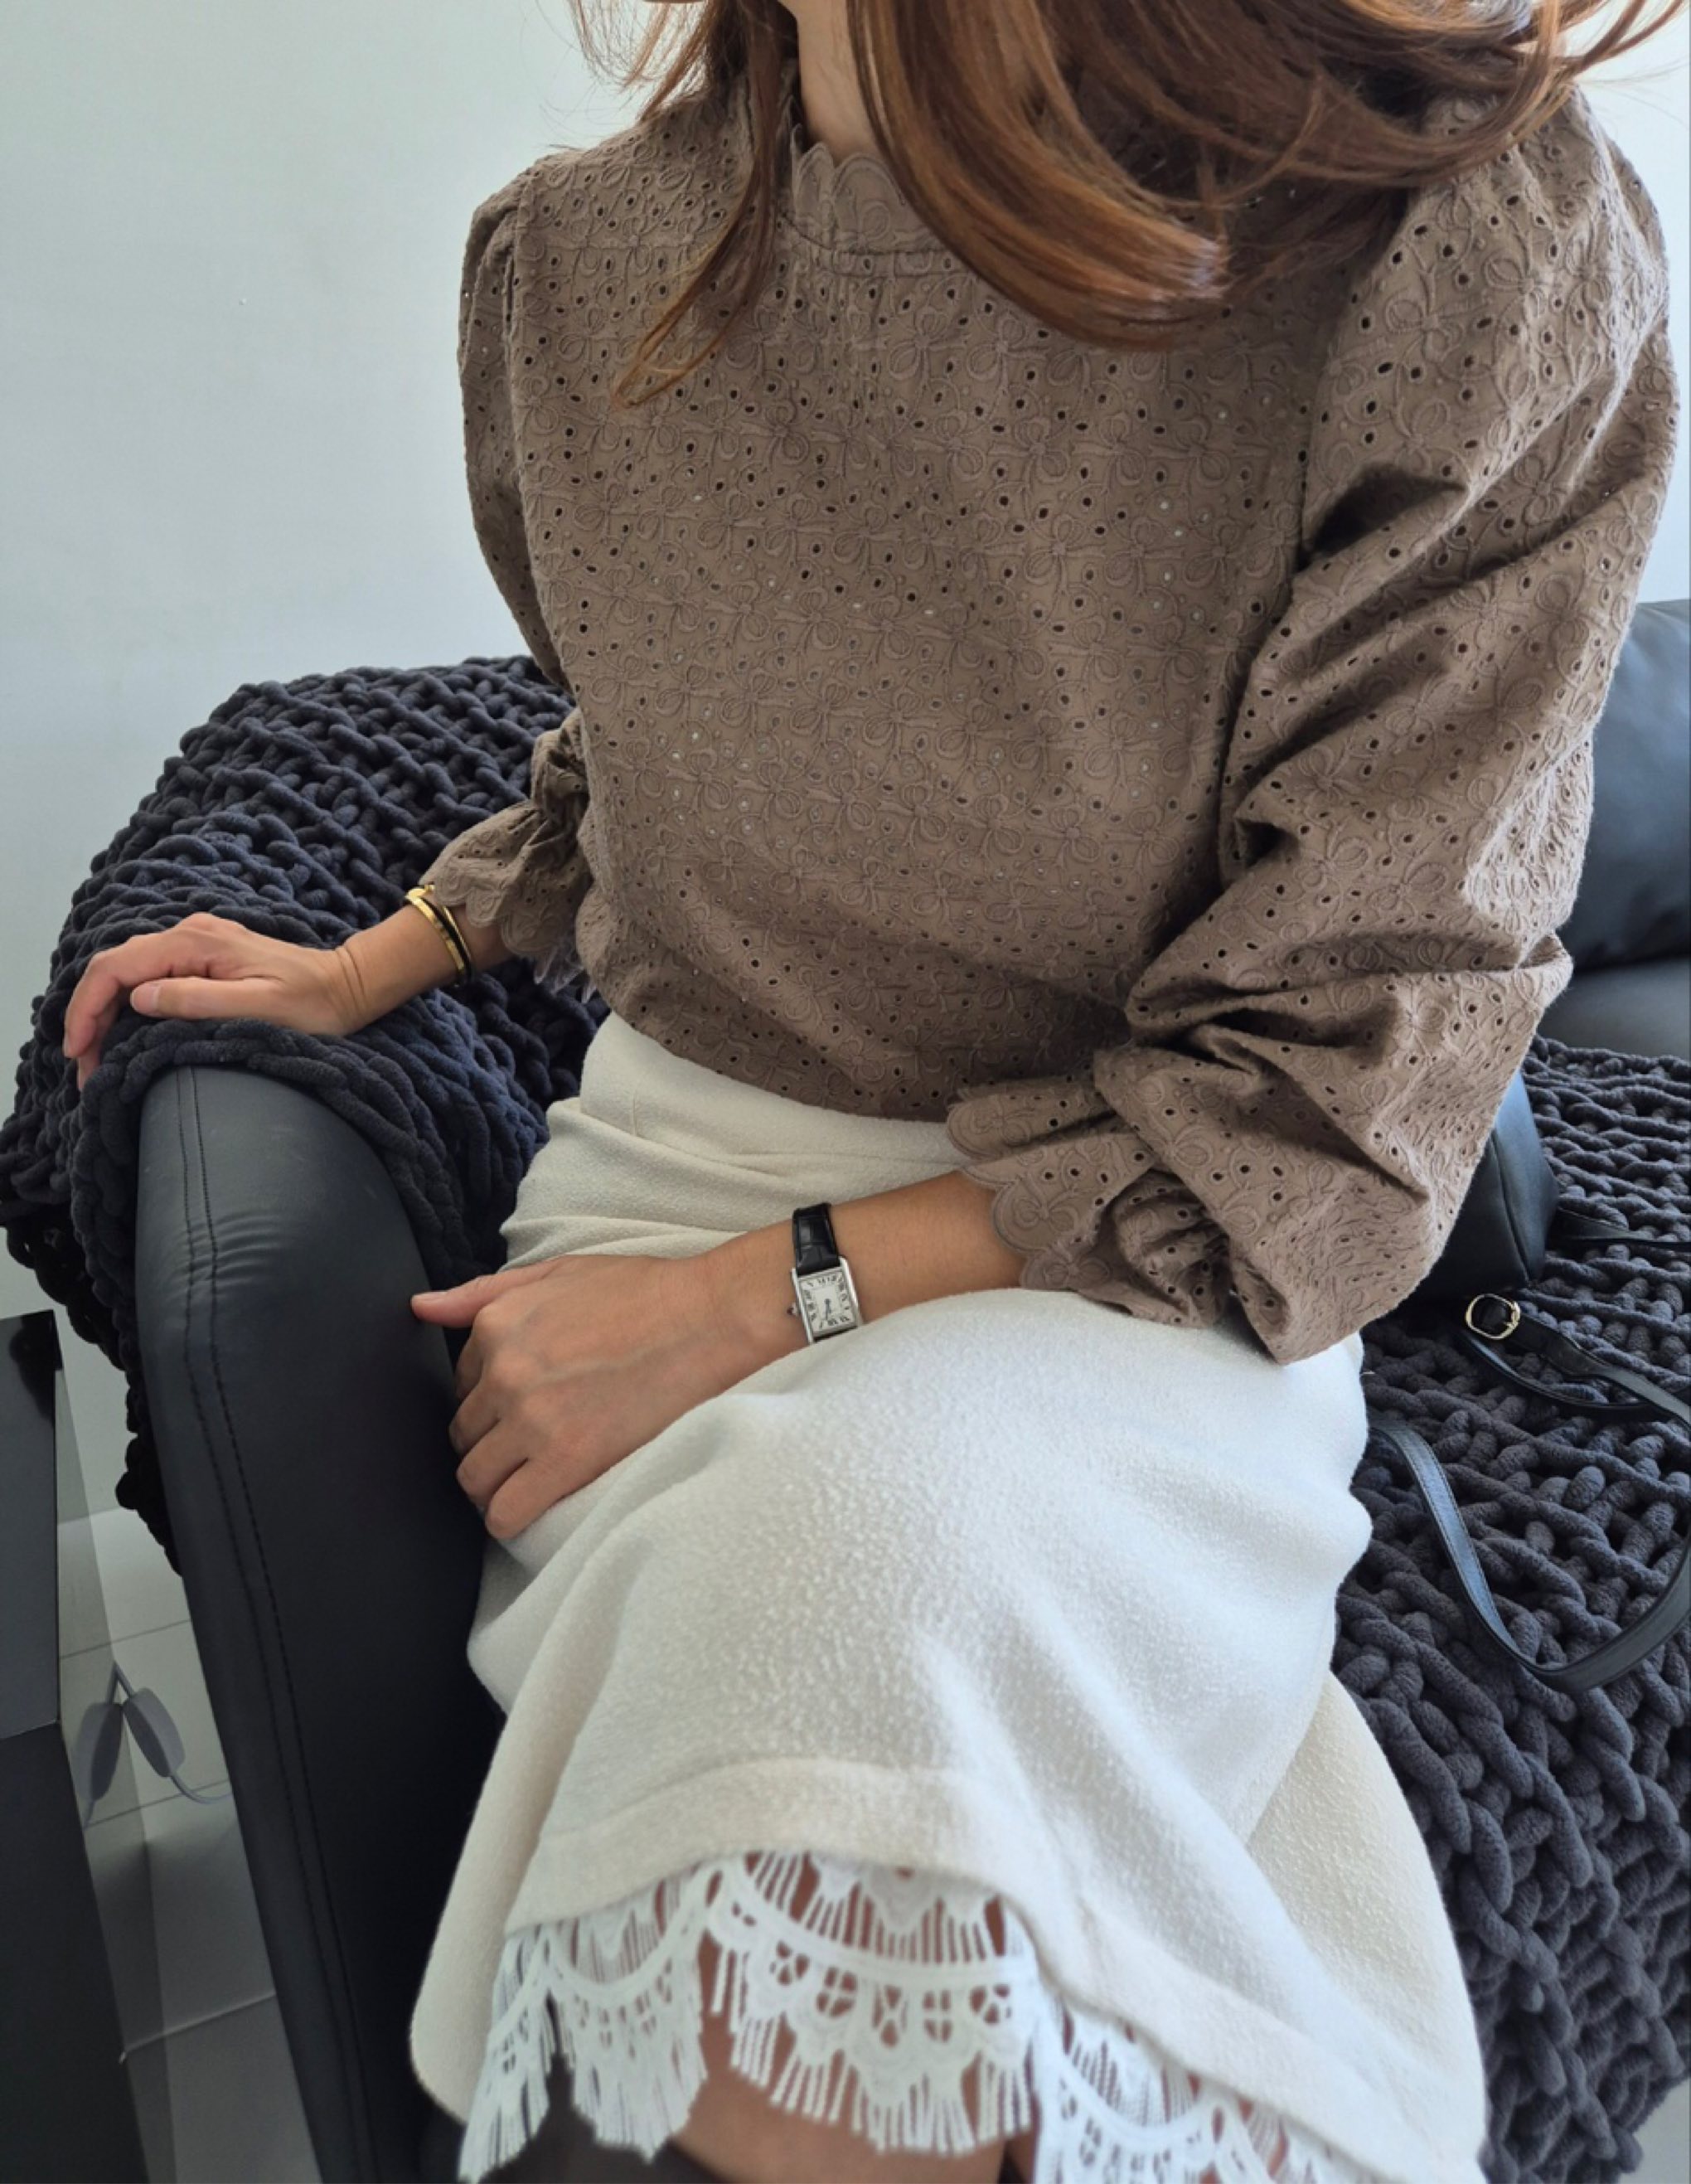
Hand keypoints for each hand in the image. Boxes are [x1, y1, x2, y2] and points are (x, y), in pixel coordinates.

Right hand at [61, 911, 362, 1089]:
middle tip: (85, 1067)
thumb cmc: (310, 1004)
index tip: (77, 1049)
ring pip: (130, 972)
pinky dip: (130, 1005)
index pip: (116, 967)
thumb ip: (197, 1000)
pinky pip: (151, 975)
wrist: (346, 986)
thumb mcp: (256, 1009)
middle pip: (116, 968)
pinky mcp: (204, 956)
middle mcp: (189, 933)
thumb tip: (140, 997)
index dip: (87, 1007)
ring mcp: (196, 942)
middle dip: (90, 1015)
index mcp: (195, 942)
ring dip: (107, 1012)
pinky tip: (127, 1033)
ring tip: (99, 1058)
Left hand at [410, 1251, 764, 1539]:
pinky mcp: (567, 1458)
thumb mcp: (558, 1273)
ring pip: (476, 1479)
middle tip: (529, 1450)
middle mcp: (504, 1371)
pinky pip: (507, 1511)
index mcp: (498, 1325)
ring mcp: (533, 1418)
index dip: (489, 1404)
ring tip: (529, 1482)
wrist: (711, 1318)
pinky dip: (510, 1517)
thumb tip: (420, 1308)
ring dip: (495, 1485)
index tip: (520, 1411)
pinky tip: (533, 1508)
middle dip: (489, 1446)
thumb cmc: (646, 1292)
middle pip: (464, 1436)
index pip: (459, 1387)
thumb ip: (483, 1293)